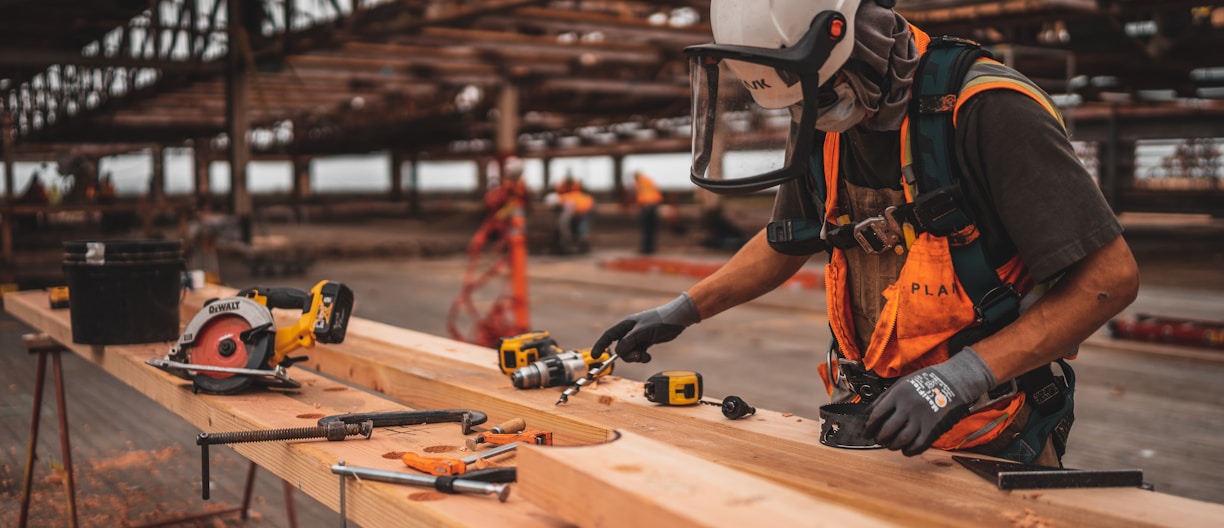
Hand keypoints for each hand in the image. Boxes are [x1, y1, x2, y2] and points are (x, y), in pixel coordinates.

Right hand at [591, 293, 699, 362]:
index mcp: (626, 325)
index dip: (601, 345)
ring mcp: (638, 337)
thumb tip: (617, 351)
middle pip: (620, 348)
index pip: (609, 336)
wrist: (677, 319)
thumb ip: (629, 341)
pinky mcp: (645, 342)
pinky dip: (642, 357)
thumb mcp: (643, 331)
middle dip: (627, 355)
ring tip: (645, 356)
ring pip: (629, 352)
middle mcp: (630, 331)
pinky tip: (648, 356)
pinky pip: (638, 353)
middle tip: (637, 356)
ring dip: (635, 357)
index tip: (595, 356)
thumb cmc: (660, 321)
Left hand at [863, 347, 995, 455]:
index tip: (867, 432)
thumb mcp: (902, 383)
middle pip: (887, 430)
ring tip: (890, 444)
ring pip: (901, 440)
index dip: (869, 427)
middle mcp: (908, 407)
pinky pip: (918, 445)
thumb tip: (869, 413)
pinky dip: (909, 451)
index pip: (876, 415)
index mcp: (898, 394)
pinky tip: (905, 449)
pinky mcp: (933, 428)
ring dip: (892, 445)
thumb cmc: (926, 381)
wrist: (953, 382)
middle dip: (879, 438)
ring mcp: (921, 418)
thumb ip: (885, 397)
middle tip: (878, 440)